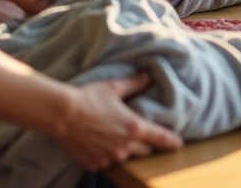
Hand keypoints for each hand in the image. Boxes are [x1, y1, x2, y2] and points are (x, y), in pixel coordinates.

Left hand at [1, 0, 92, 13]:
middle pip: (81, 1)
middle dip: (86, 3)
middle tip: (96, 8)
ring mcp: (58, 5)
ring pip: (72, 10)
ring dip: (76, 10)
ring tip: (86, 13)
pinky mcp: (49, 15)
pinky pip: (61, 17)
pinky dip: (65, 17)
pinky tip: (73, 18)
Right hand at [51, 74, 182, 171]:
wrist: (61, 114)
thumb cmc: (89, 98)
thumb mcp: (113, 87)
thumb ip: (134, 83)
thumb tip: (148, 76)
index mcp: (134, 128)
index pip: (160, 138)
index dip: (171, 141)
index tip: (179, 144)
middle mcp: (125, 147)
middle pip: (145, 151)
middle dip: (144, 144)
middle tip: (136, 134)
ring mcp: (110, 158)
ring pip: (125, 157)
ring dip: (124, 150)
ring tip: (112, 137)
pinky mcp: (95, 165)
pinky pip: (106, 163)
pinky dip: (105, 155)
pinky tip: (97, 144)